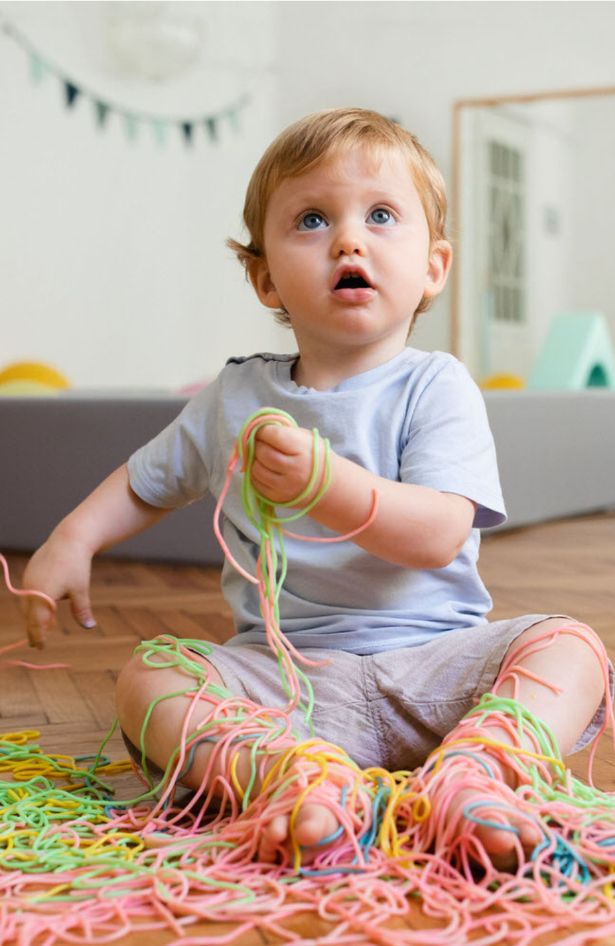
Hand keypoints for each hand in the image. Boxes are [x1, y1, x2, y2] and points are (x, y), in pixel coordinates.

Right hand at [22, 531, 95, 648]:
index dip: (39, 637)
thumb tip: (89, 627)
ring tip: (42, 627)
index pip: (37, 624)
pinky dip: (34, 603)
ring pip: (27, 604)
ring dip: (33, 616)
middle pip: (29, 616)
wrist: (69, 538)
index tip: (41, 647)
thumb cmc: (76, 565)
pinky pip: (29, 593)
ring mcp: (28, 579)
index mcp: (41, 596)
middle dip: (34, 630)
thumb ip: (82, 610)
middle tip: (38, 643)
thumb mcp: (81, 590)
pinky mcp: (30, 572)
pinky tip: (43, 607)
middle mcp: (30, 589)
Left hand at [250, 424, 324, 506]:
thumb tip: (257, 429)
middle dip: (258, 445)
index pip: (273, 435)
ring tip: (263, 456)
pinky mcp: (276, 497)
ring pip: (255, 468)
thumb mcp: (306, 438)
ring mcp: (285, 486)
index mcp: (303, 450)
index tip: (263, 431)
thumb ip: (284, 431)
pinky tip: (265, 469)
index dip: (263, 430)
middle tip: (261, 443)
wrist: (327, 484)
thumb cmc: (314, 455)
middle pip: (262, 452)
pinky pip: (255, 483)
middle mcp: (294, 470)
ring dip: (255, 460)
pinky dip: (256, 474)